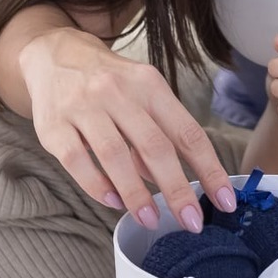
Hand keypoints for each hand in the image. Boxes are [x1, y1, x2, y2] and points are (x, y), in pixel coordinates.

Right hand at [19, 26, 237, 231]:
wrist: (54, 55)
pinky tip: (113, 201)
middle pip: (154, 146)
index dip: (209, 169)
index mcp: (149, 84)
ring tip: (150, 219)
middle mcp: (117, 91)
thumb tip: (171, 184)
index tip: (224, 200)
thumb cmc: (109, 82)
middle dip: (176, 189)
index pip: (187, 131)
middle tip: (191, 222)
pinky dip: (97, 186)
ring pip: (114, 155)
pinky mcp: (53, 126)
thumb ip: (158, 134)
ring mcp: (83, 107)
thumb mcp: (141, 94)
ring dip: (136, 194)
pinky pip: (78, 161)